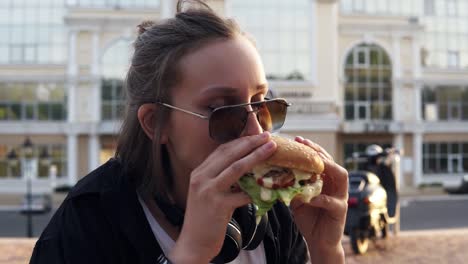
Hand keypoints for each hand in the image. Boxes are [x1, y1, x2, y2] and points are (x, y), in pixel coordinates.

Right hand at [169, 132, 276, 262]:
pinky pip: (242, 194)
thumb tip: (244, 165)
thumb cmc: (204, 217)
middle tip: (267, 136)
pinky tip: (268, 186)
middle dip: (250, 142)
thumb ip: (221, 177)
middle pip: (230, 154)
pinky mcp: (218, 206)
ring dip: (256, 156)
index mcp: (200, 172)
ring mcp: (209, 191)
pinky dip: (256, 189)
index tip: (256, 135)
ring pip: (236, 168)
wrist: (194, 242)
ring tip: (271, 149)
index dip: (240, 141)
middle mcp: (201, 178)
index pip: (221, 150)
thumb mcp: (208, 192)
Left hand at [290, 136, 347, 263]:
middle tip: (304, 144)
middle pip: (332, 162)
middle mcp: (336, 185)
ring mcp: (341, 197)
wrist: (318, 241)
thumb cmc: (309, 217)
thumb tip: (273, 174)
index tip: (298, 139)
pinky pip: (332, 202)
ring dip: (328, 167)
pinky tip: (309, 197)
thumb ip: (291, 186)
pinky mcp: (341, 210)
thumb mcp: (297, 199)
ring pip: (341, 176)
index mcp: (326, 180)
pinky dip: (321, 198)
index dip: (311, 148)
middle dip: (319, 152)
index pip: (321, 159)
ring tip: (315, 163)